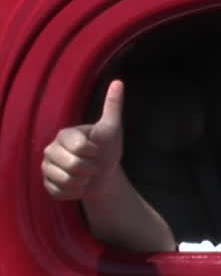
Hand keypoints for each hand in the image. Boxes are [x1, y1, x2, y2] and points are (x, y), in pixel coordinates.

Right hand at [42, 79, 125, 200]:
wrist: (103, 173)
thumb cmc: (106, 149)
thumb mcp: (111, 128)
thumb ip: (112, 106)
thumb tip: (118, 82)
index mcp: (65, 135)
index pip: (79, 148)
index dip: (93, 152)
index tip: (96, 150)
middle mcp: (50, 150)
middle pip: (73, 166)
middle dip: (90, 169)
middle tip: (93, 165)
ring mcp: (47, 168)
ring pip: (66, 181)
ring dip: (83, 182)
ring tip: (86, 176)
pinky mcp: (47, 185)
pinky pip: (61, 193)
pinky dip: (75, 193)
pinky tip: (79, 185)